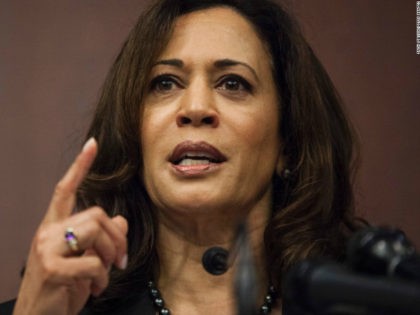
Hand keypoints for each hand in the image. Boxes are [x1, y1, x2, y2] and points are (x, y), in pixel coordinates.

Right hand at [13, 138, 127, 314]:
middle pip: (97, 214)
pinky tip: (95, 288)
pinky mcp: (52, 268)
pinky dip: (103, 278)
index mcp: (54, 227)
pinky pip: (93, 262)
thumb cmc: (62, 288)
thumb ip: (100, 239)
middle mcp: (47, 232)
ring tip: (104, 274)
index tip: (92, 144)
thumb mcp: (85, 260)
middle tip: (119, 260)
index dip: (80, 166)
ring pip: (97, 231)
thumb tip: (121, 219)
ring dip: (111, 256)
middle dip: (118, 238)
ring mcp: (46, 249)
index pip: (65, 189)